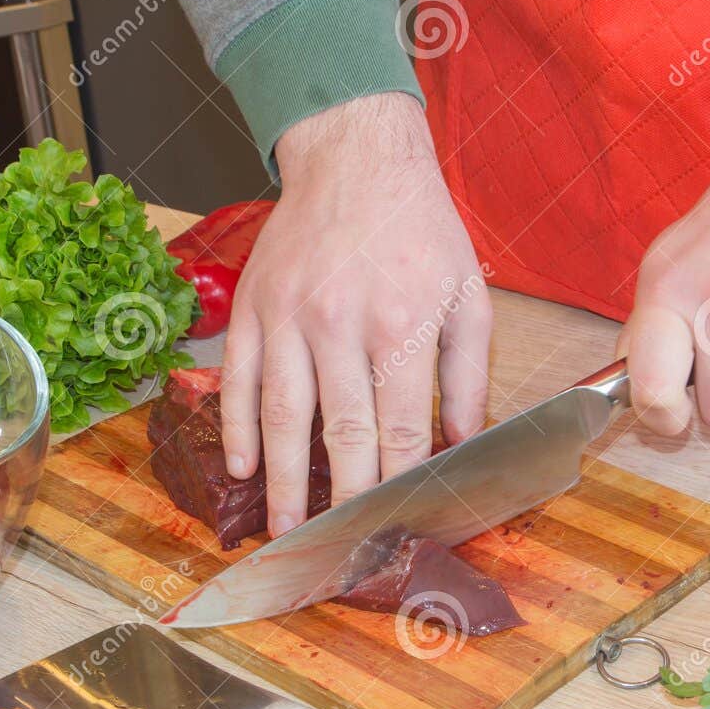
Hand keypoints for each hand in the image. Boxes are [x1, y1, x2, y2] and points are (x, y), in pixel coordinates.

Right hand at [223, 93, 491, 533]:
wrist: (356, 157)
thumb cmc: (421, 229)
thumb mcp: (468, 296)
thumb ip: (470, 375)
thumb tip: (465, 443)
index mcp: (402, 325)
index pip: (399, 427)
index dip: (397, 483)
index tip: (396, 524)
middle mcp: (342, 324)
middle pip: (341, 433)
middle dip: (341, 500)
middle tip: (338, 551)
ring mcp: (290, 316)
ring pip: (285, 416)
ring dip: (284, 481)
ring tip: (286, 532)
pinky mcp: (254, 307)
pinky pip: (242, 379)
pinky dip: (239, 428)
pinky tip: (244, 469)